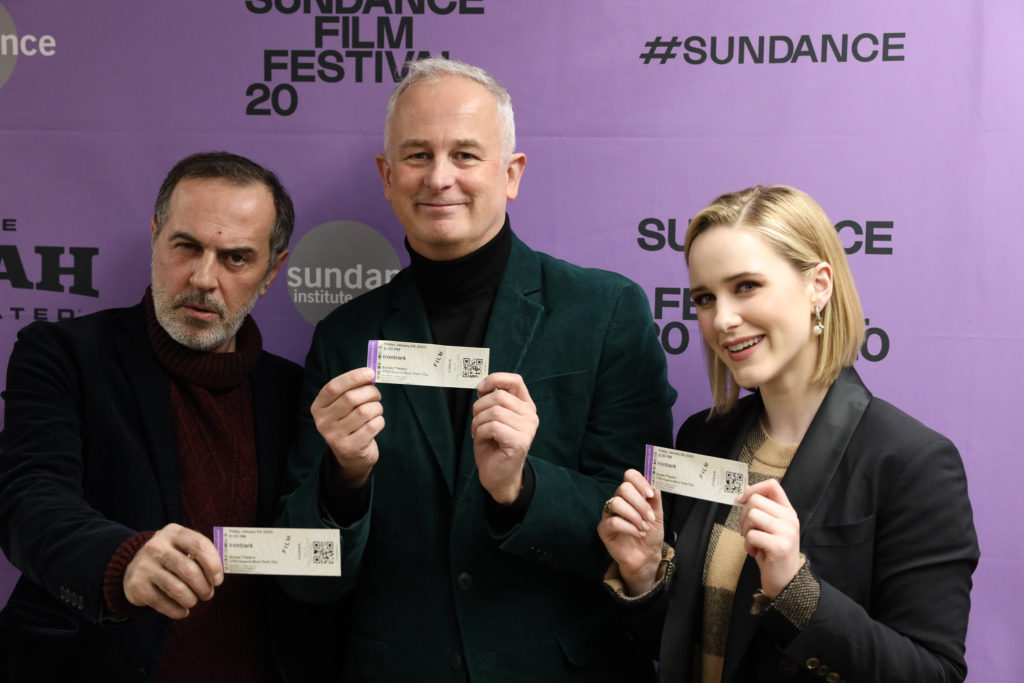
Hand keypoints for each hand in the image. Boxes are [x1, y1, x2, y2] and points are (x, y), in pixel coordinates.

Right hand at [122, 523, 222, 619]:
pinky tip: (182, 611)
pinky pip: (163, 604)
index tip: (218, 580)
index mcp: (174, 532)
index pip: (200, 545)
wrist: (136, 567)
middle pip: (189, 570)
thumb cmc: (171, 557)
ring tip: (193, 601)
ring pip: (177, 590)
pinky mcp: (136, 585)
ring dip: (191, 600)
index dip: (213, 565)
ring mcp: (144, 565)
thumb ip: (202, 555)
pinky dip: (177, 611)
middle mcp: (156, 546)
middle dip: (204, 587)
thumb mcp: (183, 547)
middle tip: (207, 594)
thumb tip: (217, 577)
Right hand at [311, 367, 383, 487]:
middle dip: (370, 392)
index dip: (353, 377)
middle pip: (351, 398)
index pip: (333, 387)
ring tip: (376, 410)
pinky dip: (379, 421)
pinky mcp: (350, 448)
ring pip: (364, 412)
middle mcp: (322, 422)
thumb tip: (370, 374)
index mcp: (318, 407)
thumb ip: (352, 390)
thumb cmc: (350, 423)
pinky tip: (376, 423)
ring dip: (376, 408)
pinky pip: (372, 426)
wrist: (351, 457)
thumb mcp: (343, 406)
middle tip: (376, 395)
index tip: (370, 372)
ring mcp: (334, 437)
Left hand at [471, 373, 538, 502]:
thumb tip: (482, 384)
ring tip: (478, 432)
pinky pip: (493, 426)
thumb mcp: (490, 417)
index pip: (515, 380)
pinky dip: (480, 431)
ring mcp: (528, 429)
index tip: (481, 388)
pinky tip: (482, 438)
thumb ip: (490, 400)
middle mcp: (530, 415)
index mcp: (525, 406)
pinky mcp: (520, 442)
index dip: (495, 379)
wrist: (498, 475)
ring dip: (478, 421)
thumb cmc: (493, 445)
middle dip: (479, 407)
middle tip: (476, 421)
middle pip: (499, 396)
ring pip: (494, 411)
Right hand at [597, 469, 663, 595]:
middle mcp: (618, 500)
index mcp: (631, 494)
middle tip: (649, 518)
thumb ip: (655, 499)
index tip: (650, 495)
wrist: (646, 556)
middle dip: (640, 503)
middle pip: (624, 488)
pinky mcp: (604, 529)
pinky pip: (613, 521)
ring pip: (617, 503)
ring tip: (644, 528)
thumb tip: (653, 486)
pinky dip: (629, 527)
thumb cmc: (650, 534)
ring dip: (635, 516)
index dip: (640, 482)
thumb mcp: (658, 514)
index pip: (629, 476)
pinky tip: (638, 534)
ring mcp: (609, 514)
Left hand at [737, 479, 801, 598]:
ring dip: (745, 530)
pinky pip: (752, 535)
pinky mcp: (779, 546)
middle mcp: (790, 519)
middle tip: (747, 531)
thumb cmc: (772, 552)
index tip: (741, 500)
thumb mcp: (770, 527)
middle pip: (755, 500)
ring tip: (752, 542)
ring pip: (752, 515)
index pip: (772, 485)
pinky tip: (755, 552)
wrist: (785, 580)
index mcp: (788, 511)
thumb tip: (745, 492)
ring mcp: (786, 532)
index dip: (753, 489)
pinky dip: (747, 545)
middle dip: (743, 515)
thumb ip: (763, 510)